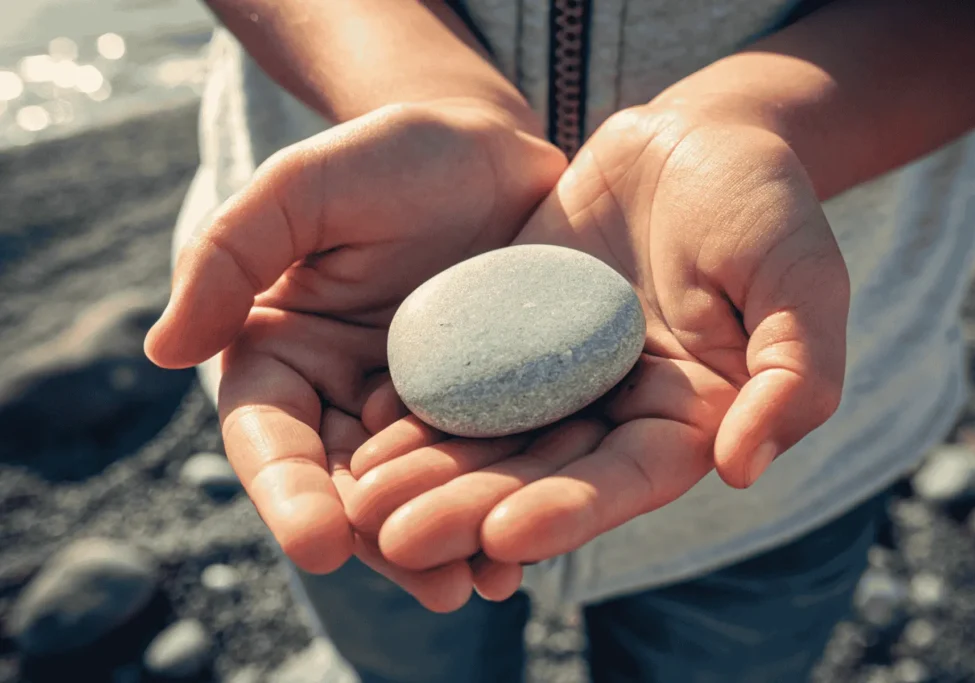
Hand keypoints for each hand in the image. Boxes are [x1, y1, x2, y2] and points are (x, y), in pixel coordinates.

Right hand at [144, 98, 565, 609]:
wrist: (490, 152)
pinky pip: (490, 463)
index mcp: (286, 353)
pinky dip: (504, 504)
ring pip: (421, 490)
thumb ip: (229, 254)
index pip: (273, 436)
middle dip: (384, 539)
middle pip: (351, 485)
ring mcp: (421, 408)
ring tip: (480, 582)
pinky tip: (529, 544)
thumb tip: (162, 350)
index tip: (318, 541)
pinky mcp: (488, 405)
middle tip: (431, 583)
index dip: (290, 492)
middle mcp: (346, 394)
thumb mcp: (306, 186)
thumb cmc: (393, 155)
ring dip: (446, 541)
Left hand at [350, 102, 849, 573]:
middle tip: (394, 536)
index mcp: (687, 419)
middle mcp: (615, 412)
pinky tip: (360, 431)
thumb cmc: (760, 199)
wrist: (690, 139)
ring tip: (360, 499)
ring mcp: (557, 376)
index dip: (569, 512)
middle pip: (539, 476)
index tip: (503, 535)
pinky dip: (416, 409)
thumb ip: (795, 373)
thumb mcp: (802, 274)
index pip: (626, 482)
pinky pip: (462, 378)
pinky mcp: (511, 336)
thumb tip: (743, 467)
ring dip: (426, 473)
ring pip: (488, 438)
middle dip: (469, 508)